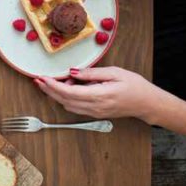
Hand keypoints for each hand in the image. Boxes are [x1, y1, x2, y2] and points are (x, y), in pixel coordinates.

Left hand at [34, 66, 172, 121]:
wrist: (148, 104)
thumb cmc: (134, 86)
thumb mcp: (115, 72)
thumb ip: (91, 73)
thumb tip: (72, 72)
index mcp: (100, 96)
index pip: (70, 92)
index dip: (53, 86)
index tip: (43, 78)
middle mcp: (95, 107)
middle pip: (64, 100)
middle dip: (48, 90)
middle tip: (37, 80)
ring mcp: (94, 112)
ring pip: (67, 105)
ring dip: (56, 94)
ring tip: (51, 80)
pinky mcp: (95, 113)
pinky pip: (75, 107)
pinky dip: (66, 98)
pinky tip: (66, 87)